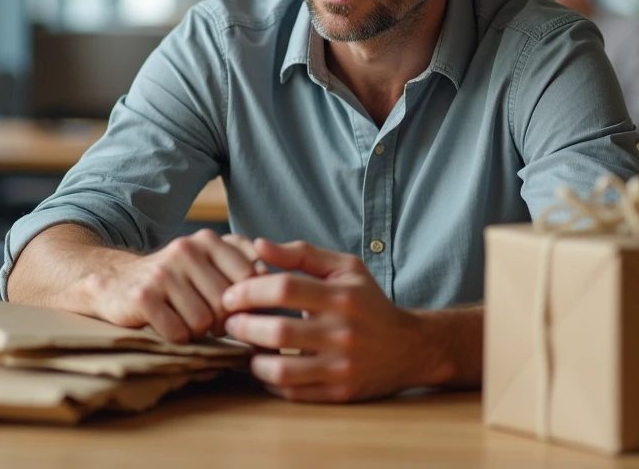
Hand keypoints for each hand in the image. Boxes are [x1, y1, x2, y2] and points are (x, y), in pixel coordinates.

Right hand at [80, 230, 266, 341]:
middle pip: (227, 303)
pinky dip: (177, 337)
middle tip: (208, 321)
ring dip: (197, 330)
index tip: (232, 308)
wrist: (115, 282)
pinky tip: (167, 325)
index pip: (250, 278)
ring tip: (185, 320)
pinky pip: (179, 332)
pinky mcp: (143, 296)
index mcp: (208, 240)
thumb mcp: (208, 261)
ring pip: (204, 321)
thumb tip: (271, 275)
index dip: (245, 301)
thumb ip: (242, 262)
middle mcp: (186, 250)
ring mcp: (163, 272)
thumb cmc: (174, 279)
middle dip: (221, 321)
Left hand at [221, 239, 444, 402]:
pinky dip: (270, 381)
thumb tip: (258, 245)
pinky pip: (293, 392)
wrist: (409, 347)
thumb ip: (301, 253)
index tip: (231, 295)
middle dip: (243, 325)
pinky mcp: (340, 392)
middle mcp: (343, 332)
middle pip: (279, 330)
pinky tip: (265, 366)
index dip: (250, 290)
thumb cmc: (368, 302)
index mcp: (342, 295)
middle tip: (229, 321)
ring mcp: (342, 366)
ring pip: (282, 369)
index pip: (285, 288)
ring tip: (246, 347)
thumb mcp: (344, 268)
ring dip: (253, 359)